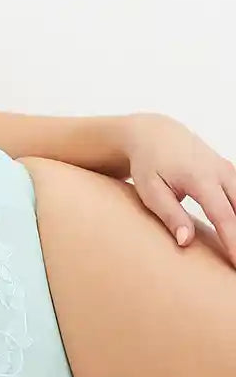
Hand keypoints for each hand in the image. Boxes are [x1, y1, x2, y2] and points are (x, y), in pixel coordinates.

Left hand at [125, 112, 235, 265]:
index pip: (223, 215)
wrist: (155, 134)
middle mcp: (221, 172)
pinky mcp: (231, 172)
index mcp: (200, 177)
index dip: (233, 241)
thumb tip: (185, 242)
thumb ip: (170, 215)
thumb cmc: (149, 165)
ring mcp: (229, 170)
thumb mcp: (150, 190)